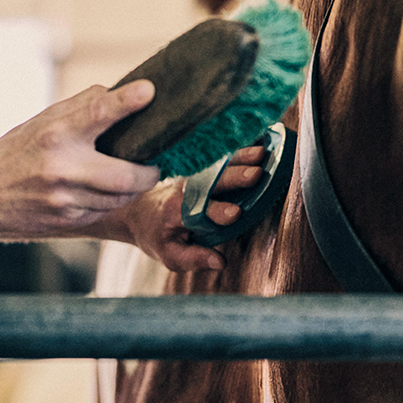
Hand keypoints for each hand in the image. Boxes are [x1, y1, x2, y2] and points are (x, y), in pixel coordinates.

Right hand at [0, 82, 163, 239]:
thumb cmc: (16, 151)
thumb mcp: (41, 121)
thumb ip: (81, 107)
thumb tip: (119, 94)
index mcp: (55, 134)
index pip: (97, 113)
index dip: (126, 102)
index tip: (148, 91)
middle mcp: (62, 168)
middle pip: (125, 176)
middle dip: (149, 173)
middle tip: (154, 165)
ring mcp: (64, 200)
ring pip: (120, 198)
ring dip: (132, 188)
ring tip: (132, 176)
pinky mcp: (67, 221)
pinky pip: (104, 211)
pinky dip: (111, 201)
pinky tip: (102, 191)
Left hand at [105, 142, 268, 273]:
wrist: (141, 209)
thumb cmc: (158, 235)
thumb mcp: (170, 254)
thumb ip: (194, 258)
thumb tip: (220, 262)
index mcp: (177, 212)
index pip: (198, 210)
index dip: (217, 211)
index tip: (235, 213)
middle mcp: (186, 190)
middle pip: (212, 181)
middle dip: (234, 177)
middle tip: (256, 174)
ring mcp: (194, 175)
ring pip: (218, 164)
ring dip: (240, 157)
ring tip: (262, 153)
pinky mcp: (201, 167)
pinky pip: (219, 156)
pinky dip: (237, 148)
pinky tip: (256, 140)